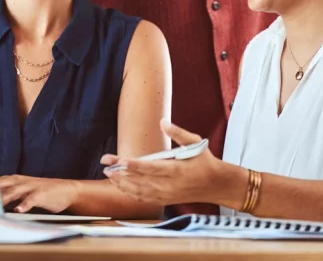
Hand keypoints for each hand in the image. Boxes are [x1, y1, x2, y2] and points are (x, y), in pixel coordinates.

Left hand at [0, 175, 78, 213]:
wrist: (66, 190)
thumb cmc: (41, 192)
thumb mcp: (23, 190)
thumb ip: (8, 194)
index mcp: (16, 180)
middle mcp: (22, 181)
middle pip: (3, 184)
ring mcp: (32, 187)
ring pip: (15, 191)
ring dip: (5, 197)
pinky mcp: (43, 194)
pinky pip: (32, 198)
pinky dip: (25, 204)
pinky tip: (18, 209)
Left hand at [101, 120, 235, 205]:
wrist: (216, 185)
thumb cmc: (205, 161)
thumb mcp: (195, 142)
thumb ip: (178, 132)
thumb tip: (162, 121)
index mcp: (176, 170)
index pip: (151, 168)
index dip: (135, 165)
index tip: (121, 160)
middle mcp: (169, 185)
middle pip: (140, 180)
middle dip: (121, 173)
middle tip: (105, 165)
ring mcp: (166, 194)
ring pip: (139, 191)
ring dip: (122, 184)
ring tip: (108, 175)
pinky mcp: (165, 200)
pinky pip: (144, 198)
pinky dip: (131, 193)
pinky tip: (121, 186)